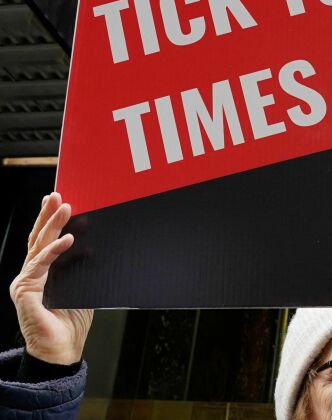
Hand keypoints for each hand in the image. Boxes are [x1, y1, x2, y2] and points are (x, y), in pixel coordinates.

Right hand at [9, 192, 92, 364]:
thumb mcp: (82, 286)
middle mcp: (31, 274)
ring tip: (65, 208)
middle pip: (38, 238)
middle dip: (48, 215)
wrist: (62, 350)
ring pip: (38, 247)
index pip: (46, 241)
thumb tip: (93, 245)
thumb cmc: (72, 321)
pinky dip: (54, 251)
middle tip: (58, 195)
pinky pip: (40, 266)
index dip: (51, 221)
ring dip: (53, 225)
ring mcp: (25, 282)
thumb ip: (83, 267)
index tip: (61, 200)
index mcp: (44, 272)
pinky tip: (68, 239)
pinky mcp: (24, 292)